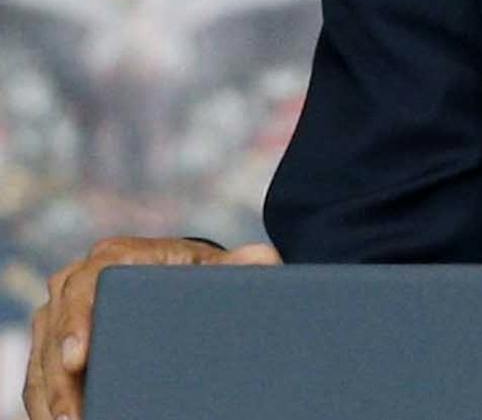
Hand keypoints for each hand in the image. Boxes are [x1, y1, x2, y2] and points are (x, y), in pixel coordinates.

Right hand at [23, 236, 279, 419]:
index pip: (85, 287)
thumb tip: (264, 259)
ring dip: (50, 399)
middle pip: (55, 331)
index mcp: (114, 258)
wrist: (176, 283)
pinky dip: (46, 404)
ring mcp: (58, 314)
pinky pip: (39, 378)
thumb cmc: (197, 275)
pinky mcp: (50, 345)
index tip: (78, 359)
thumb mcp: (216, 268)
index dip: (76, 324)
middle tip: (72, 416)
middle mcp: (75, 282)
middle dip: (59, 379)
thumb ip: (242, 263)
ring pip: (41, 362)